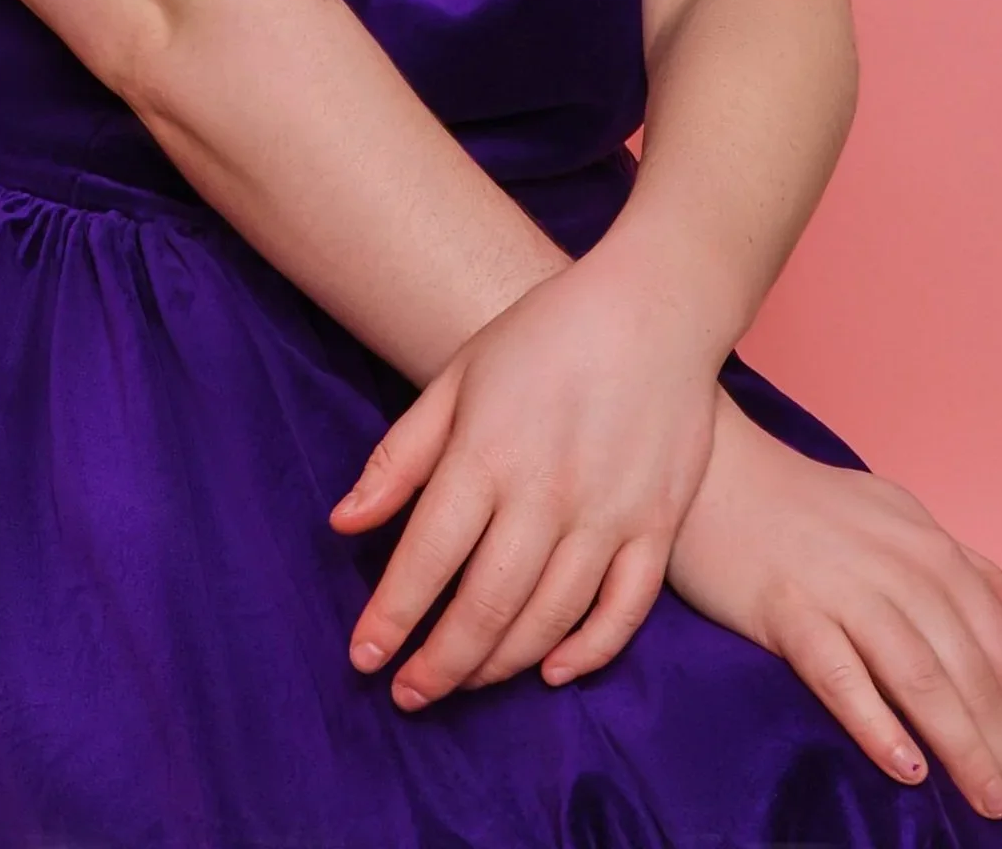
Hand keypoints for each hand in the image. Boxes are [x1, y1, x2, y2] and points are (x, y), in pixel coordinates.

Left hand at [328, 245, 724, 706]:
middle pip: (486, 605)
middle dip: (440, 663)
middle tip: (410, 695)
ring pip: (549, 620)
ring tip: (463, 682)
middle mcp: (546, 493)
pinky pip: (624, 612)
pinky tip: (551, 671)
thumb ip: (400, 457)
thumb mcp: (456, 378)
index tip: (364, 660)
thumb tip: (344, 524)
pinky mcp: (657, 525)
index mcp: (486, 452)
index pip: (426, 556)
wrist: (653, 306)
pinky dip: (588, 652)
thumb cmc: (541, 335)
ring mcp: (609, 514)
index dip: (392, 617)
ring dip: (500, 665)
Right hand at [668, 392, 1001, 839]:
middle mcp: (897, 565)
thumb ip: (960, 570)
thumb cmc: (803, 503)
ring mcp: (840, 586)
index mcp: (930, 548)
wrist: (711, 471)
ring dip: (964, 749)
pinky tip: (906, 767)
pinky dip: (877, 723)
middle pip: (970, 670)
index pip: (1001, 646)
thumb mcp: (897, 518)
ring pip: (921, 678)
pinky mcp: (785, 607)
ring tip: (987, 804)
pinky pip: (839, 672)